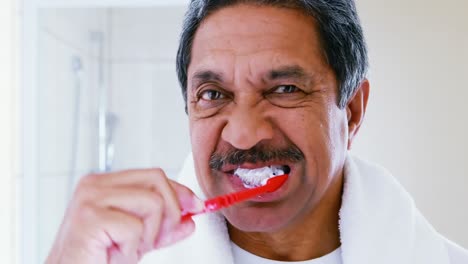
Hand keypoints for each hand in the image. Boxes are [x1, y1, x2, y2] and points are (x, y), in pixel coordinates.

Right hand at [46, 168, 202, 263]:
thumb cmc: (95, 258)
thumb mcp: (137, 239)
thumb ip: (162, 227)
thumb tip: (190, 219)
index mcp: (105, 183)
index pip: (155, 175)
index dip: (180, 192)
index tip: (195, 207)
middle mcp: (95, 184)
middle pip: (157, 180)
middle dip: (170, 212)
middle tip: (156, 239)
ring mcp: (90, 198)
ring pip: (152, 203)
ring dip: (149, 234)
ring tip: (129, 248)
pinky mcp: (89, 217)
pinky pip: (134, 228)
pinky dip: (131, 249)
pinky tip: (114, 254)